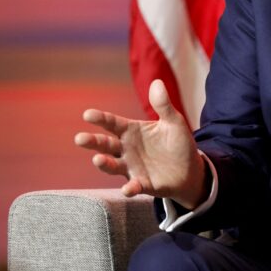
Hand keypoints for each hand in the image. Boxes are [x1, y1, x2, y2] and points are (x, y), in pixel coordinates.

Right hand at [74, 79, 206, 208]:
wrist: (190, 170)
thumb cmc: (178, 143)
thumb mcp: (174, 122)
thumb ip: (163, 105)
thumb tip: (157, 82)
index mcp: (132, 131)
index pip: (113, 123)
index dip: (101, 118)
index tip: (87, 114)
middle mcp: (126, 149)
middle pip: (106, 145)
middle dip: (93, 142)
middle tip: (80, 139)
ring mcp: (132, 168)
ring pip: (113, 165)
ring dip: (104, 164)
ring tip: (97, 159)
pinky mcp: (142, 184)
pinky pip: (133, 187)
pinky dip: (130, 188)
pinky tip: (127, 188)